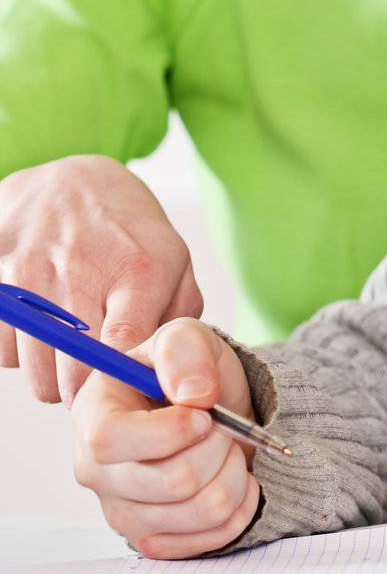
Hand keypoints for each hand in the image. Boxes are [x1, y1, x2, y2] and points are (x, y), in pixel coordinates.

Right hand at [0, 155, 203, 404]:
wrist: (71, 182)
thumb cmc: (127, 230)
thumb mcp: (174, 259)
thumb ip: (182, 317)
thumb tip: (173, 371)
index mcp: (137, 271)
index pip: (121, 352)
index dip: (122, 384)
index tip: (127, 387)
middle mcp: (81, 272)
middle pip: (75, 379)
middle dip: (91, 390)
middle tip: (100, 371)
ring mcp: (33, 277)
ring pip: (39, 376)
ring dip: (56, 374)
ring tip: (74, 344)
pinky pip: (5, 355)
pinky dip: (24, 353)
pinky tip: (45, 327)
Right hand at [72, 318, 260, 558]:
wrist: (211, 412)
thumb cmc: (189, 374)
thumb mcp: (187, 338)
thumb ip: (184, 352)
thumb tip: (194, 397)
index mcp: (93, 414)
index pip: (109, 441)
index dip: (167, 431)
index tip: (203, 415)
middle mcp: (98, 471)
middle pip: (169, 482)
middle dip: (218, 447)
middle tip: (224, 427)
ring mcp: (123, 512)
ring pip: (202, 509)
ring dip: (235, 472)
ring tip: (229, 449)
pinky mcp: (154, 541)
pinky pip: (215, 535)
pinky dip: (241, 503)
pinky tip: (231, 477)